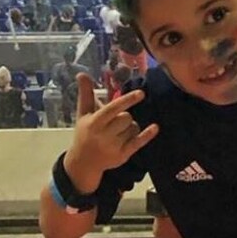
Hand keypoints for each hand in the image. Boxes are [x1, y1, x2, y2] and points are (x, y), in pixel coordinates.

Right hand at [64, 73, 158, 190]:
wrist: (83, 163)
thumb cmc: (84, 133)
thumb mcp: (83, 113)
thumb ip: (86, 93)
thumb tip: (81, 73)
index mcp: (95, 122)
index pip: (113, 109)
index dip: (127, 100)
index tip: (141, 93)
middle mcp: (104, 135)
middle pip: (127, 117)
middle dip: (125, 117)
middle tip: (115, 122)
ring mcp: (114, 146)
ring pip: (133, 128)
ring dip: (130, 127)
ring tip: (117, 133)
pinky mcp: (122, 156)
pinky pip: (138, 142)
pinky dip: (147, 135)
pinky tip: (155, 127)